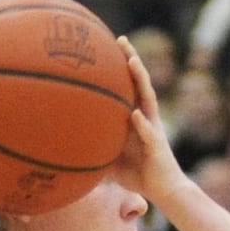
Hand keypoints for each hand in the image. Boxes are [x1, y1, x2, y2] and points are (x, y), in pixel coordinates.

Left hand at [109, 37, 187, 205]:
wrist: (163, 190)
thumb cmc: (137, 173)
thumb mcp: (110, 157)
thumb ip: (95, 146)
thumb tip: (66, 144)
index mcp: (137, 117)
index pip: (129, 86)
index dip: (121, 66)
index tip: (109, 46)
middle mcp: (147, 118)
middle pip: (140, 83)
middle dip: (132, 61)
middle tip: (121, 40)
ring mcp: (154, 129)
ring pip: (149, 100)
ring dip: (141, 81)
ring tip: (132, 63)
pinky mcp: (157, 147)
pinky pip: (149, 134)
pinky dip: (142, 124)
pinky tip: (134, 115)